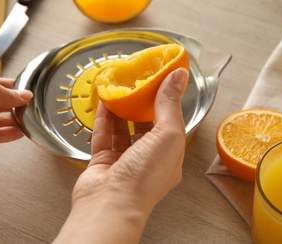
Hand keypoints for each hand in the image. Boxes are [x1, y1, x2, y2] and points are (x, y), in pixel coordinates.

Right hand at [54, 68, 188, 243]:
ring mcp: (124, 161)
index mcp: (169, 156)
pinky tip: (104, 102)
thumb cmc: (144, 178)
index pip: (171, 123)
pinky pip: (103, 135)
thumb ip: (170, 104)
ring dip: (121, 109)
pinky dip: (104, 118)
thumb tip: (178, 76)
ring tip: (120, 89)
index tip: (162, 80)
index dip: (167, 100)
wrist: (110, 204)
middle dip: (142, 104)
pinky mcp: (102, 162)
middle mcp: (147, 159)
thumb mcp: (167, 135)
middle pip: (145, 125)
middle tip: (138, 82)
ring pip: (122, 129)